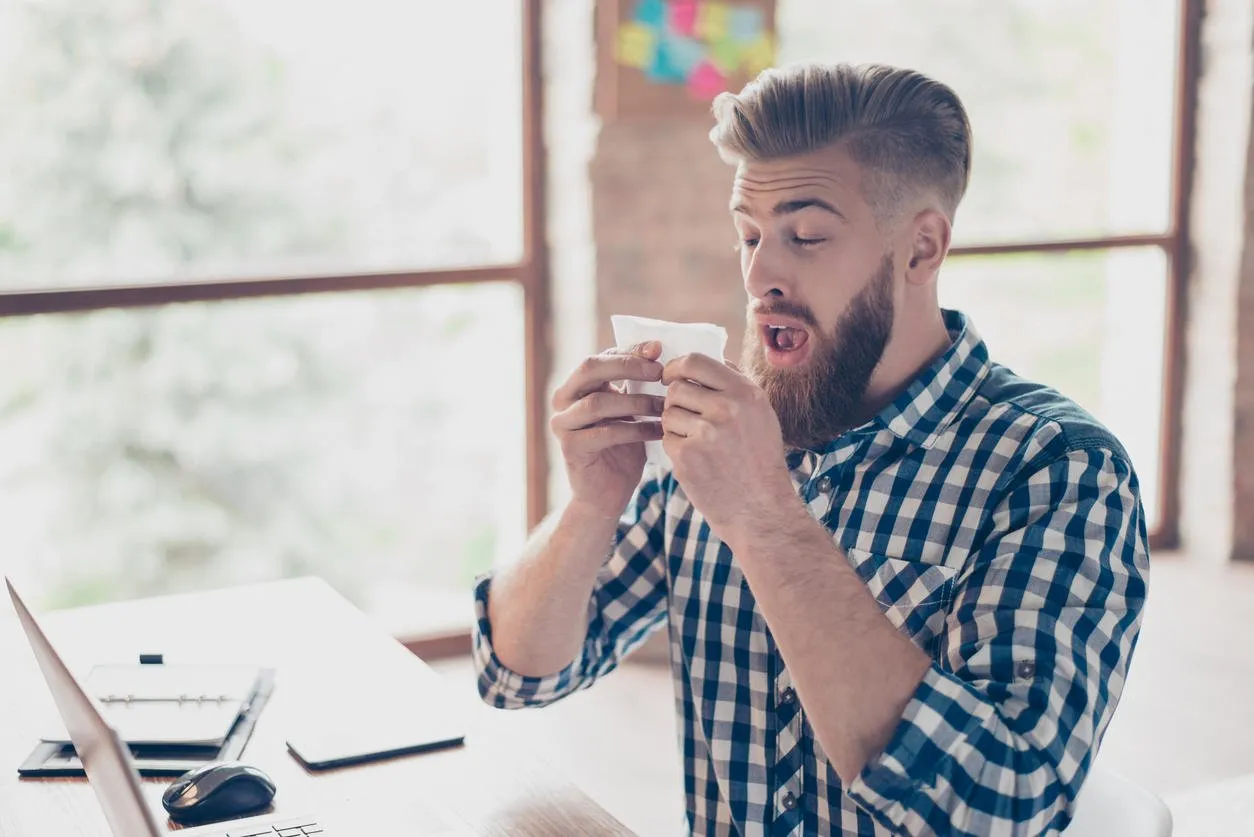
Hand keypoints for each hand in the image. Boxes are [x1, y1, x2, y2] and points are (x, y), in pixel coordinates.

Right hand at [550, 342, 665, 519]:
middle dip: (627, 366)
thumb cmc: (622, 446)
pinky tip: (657, 431)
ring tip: (663, 407)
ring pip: (598, 402)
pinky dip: (635, 430)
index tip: (659, 350)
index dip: (629, 350)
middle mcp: (563, 399)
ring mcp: (562, 424)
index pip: (601, 356)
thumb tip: (656, 347)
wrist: (606, 493)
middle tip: (658, 372)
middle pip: (589, 368)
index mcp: (576, 385)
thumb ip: (636, 382)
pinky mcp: (570, 448)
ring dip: (636, 402)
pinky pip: (605, 432)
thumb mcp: (630, 408)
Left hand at [660, 354, 796, 539]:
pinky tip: (695, 458)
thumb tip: (705, 362)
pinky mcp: (687, 456)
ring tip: (696, 440)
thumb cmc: (760, 460)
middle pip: (677, 387)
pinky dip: (675, 446)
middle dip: (676, 400)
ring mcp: (705, 433)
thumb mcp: (761, 414)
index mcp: (746, 393)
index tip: (671, 375)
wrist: (761, 509)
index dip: (676, 366)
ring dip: (675, 424)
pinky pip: (666, 437)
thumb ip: (735, 385)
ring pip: (668, 412)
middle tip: (687, 416)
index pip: (695, 361)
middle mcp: (726, 408)